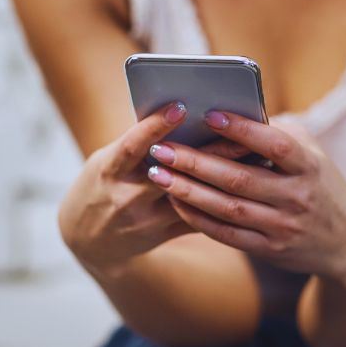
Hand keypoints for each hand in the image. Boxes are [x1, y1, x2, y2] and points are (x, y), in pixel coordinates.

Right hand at [58, 101, 250, 276]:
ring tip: (256, 155)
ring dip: (225, 177)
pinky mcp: (166, 233)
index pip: (133, 146)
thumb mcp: (105, 161)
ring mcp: (148, 220)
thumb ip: (138, 145)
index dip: (155, 127)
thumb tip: (184, 117)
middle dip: (209, 153)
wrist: (89, 241)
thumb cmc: (102, 185)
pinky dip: (223, 197)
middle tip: (241, 131)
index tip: (180, 105)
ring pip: (193, 197)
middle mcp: (128, 198)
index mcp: (109, 172)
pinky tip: (248, 182)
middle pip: (173, 173)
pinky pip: (199, 216)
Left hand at [145, 110, 345, 287]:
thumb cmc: (320, 183)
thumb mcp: (313, 154)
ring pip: (228, 208)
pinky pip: (227, 234)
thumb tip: (236, 111)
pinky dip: (199, 219)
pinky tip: (176, 202)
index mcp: (309, 166)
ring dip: (189, 191)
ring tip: (158, 174)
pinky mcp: (270, 249)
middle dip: (196, 163)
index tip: (210, 115)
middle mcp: (297, 197)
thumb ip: (279, 134)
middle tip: (162, 148)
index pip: (275, 145)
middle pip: (239, 178)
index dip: (243, 131)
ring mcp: (283, 226)